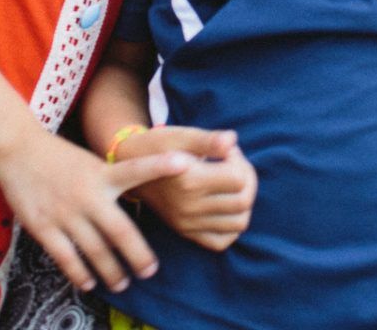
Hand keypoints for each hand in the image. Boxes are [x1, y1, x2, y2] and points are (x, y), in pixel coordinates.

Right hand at [0, 127, 189, 294]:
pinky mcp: (44, 226)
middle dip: (138, 255)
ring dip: (111, 271)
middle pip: (120, 231)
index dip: (160, 166)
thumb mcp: (92, 163)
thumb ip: (114, 180)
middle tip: (150, 271)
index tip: (185, 163)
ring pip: (95, 251)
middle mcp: (88, 194)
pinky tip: (90, 283)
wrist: (18, 150)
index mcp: (103, 174)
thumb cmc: (61, 158)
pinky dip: (80, 274)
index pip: (137, 169)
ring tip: (122, 284)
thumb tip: (141, 197)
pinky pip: (66, 258)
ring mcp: (65, 212)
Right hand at [116, 126, 257, 250]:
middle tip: (233, 166)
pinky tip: (224, 206)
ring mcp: (187, 224)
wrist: (129, 167)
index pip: (239, 179)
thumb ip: (208, 140)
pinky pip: (221, 242)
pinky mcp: (185, 232)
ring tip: (231, 185)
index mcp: (189, 181)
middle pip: (243, 202)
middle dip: (247, 180)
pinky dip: (231, 226)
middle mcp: (189, 207)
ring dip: (243, 203)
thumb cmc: (159, 146)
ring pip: (238, 223)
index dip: (240, 161)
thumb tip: (232, 140)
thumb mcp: (181, 135)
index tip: (227, 152)